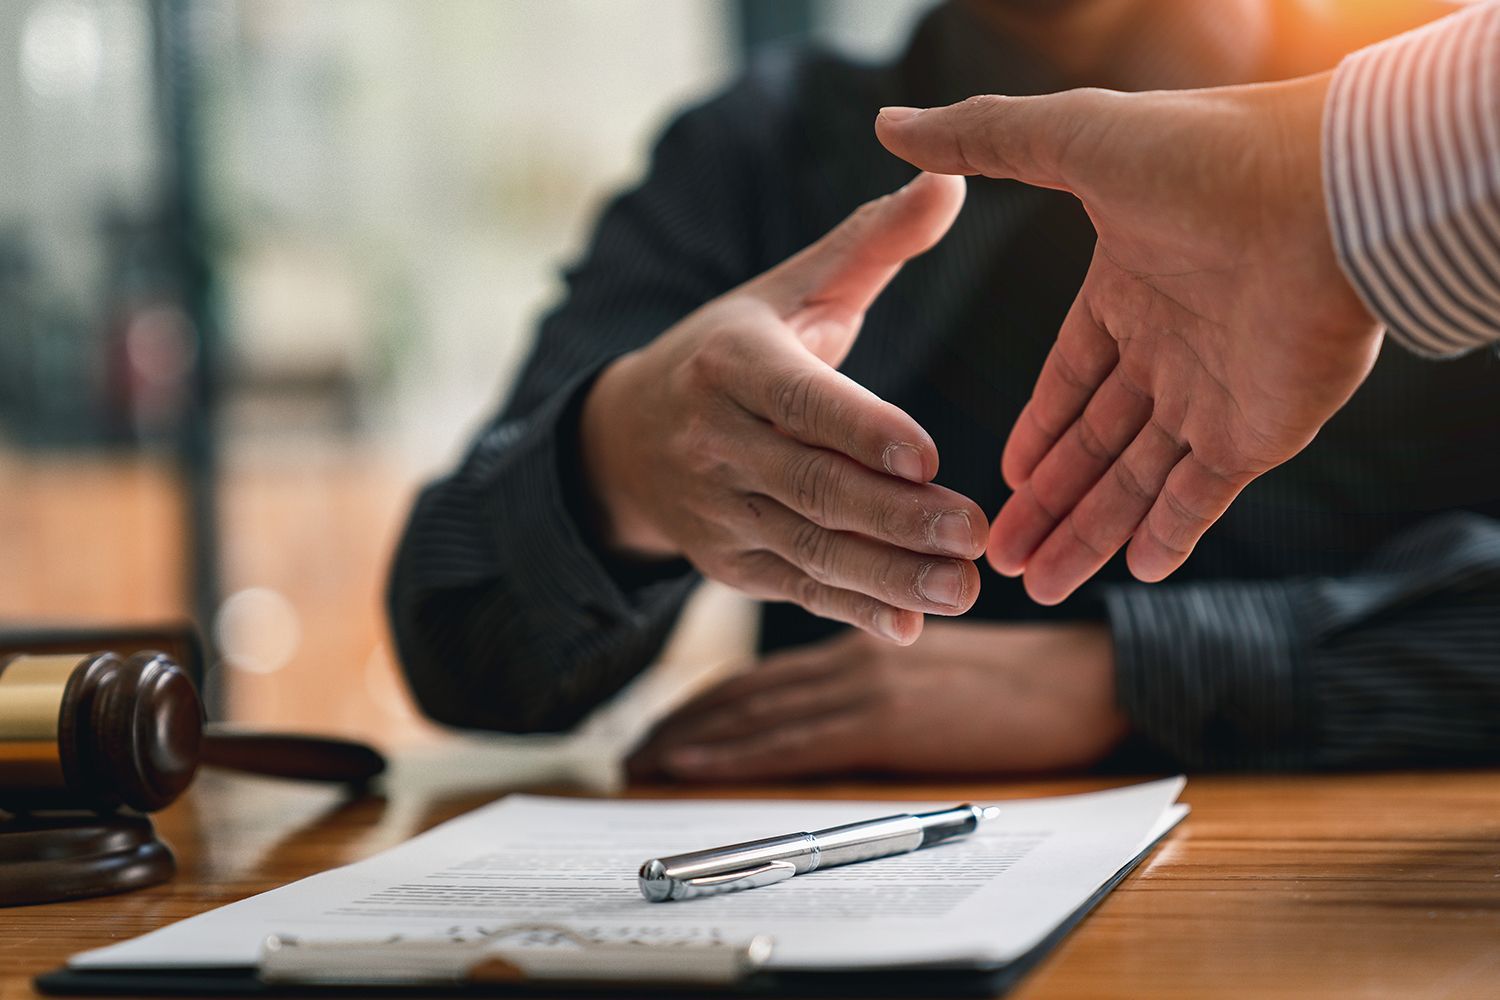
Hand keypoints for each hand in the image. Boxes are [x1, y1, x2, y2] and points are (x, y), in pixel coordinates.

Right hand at [581, 173, 985, 643]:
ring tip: (962, 588)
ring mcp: (719, 509)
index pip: (801, 400)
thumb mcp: (789, 290)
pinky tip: (909, 626)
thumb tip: (952, 178)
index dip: (861, 431)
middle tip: (975, 533)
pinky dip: (852, 611)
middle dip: (895, 517)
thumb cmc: (733, 351)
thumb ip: (871, 243)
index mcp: (732, 362)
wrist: (629, 437)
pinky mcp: (730, 562)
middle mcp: (717, 440)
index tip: (927, 456)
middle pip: (813, 485)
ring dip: (887, 576)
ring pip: (810, 548)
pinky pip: (796, 589)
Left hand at [626, 621, 1127, 781]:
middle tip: (632, 749)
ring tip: (643, 761)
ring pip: (754, 715)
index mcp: (863, 643)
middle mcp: (852, 659)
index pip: (765, 676)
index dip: (707, 702)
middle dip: (682, 723)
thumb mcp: (938, 666)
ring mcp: (866, 687)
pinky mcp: (886, 721)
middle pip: (745, 694)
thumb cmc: (1023, 681)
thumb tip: (834, 712)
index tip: (665, 727)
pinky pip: (792, 741)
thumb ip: (882, 676)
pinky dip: (735, 753)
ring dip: (692, 740)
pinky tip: (695, 763)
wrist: (1084, 677)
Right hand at [876, 74, 1382, 603]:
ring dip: (1089, 532)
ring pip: (1138, 480)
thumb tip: (890, 125)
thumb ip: (983, 139)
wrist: (1326, 193)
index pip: (1071, 378)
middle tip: (995, 557)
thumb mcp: (1072, 141)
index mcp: (1128, 290)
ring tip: (1036, 585)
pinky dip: (1172, 535)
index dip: (1037, 429)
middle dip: (1046, 501)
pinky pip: (1205, 496)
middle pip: (1095, 443)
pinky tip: (1132, 573)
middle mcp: (1171, 347)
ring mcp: (1216, 393)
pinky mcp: (1261, 431)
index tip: (1002, 478)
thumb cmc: (1204, 157)